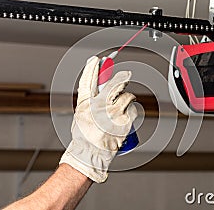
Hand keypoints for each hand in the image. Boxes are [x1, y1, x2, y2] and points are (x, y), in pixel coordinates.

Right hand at [59, 56, 136, 182]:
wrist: (91, 154)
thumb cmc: (85, 136)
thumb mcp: (81, 115)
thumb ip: (89, 100)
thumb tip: (99, 87)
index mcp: (85, 104)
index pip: (88, 81)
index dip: (91, 69)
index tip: (96, 60)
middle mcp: (99, 107)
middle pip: (114, 84)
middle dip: (122, 78)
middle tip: (126, 75)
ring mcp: (113, 114)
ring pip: (126, 96)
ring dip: (127, 98)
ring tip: (122, 106)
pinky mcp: (124, 122)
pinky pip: (132, 109)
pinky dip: (131, 110)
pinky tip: (125, 116)